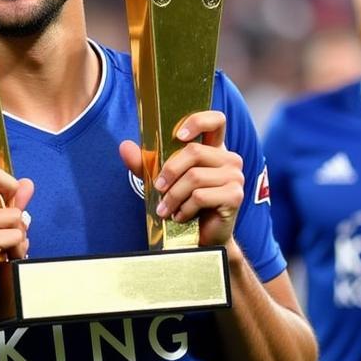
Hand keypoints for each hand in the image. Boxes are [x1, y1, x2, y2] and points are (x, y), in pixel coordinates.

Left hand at [119, 109, 243, 247]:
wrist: (202, 239)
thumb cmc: (185, 206)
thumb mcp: (162, 181)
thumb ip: (144, 163)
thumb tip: (124, 146)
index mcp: (215, 150)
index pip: (216, 120)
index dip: (198, 121)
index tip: (178, 135)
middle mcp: (229, 160)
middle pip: (194, 151)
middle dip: (169, 171)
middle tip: (158, 189)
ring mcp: (235, 177)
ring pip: (194, 177)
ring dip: (173, 196)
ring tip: (165, 210)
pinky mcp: (235, 196)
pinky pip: (200, 196)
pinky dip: (184, 209)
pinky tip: (181, 217)